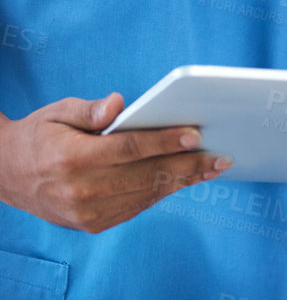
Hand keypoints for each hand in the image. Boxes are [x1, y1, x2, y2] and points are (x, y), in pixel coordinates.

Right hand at [0, 94, 230, 232]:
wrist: (6, 174)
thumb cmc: (40, 135)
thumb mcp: (58, 112)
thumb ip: (90, 109)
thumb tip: (119, 104)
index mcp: (72, 159)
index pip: (129, 149)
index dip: (165, 142)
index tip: (196, 135)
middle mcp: (79, 190)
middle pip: (146, 176)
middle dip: (188, 166)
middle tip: (222, 157)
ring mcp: (85, 213)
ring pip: (145, 194)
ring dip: (182, 182)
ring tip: (212, 169)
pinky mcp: (91, 224)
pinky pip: (136, 207)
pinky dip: (162, 193)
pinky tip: (183, 180)